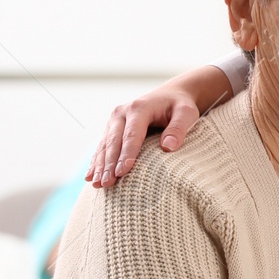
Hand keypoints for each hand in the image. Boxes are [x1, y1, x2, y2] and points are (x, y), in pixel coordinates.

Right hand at [88, 65, 234, 187]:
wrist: (172, 95)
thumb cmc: (180, 106)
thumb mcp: (186, 113)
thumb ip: (178, 128)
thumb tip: (168, 147)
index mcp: (139, 108)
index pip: (132, 135)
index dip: (127, 154)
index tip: (122, 172)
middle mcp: (122, 113)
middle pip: (114, 142)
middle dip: (109, 164)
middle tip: (107, 183)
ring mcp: (114, 120)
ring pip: (105, 145)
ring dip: (100, 165)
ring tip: (98, 184)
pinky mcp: (112, 128)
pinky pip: (102, 146)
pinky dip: (96, 161)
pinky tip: (91, 176)